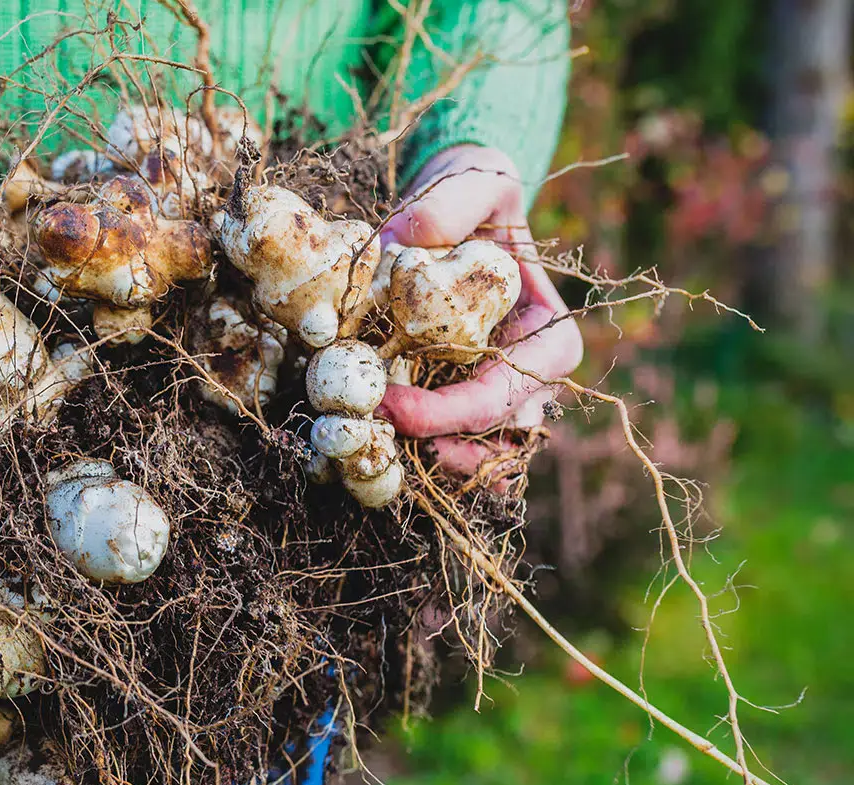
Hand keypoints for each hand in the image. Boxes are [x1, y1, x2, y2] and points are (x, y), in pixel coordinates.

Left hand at [374, 145, 581, 476]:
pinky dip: (415, 452)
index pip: (507, 392)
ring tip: (373, 449)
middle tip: (374, 436)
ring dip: (427, 462)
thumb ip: (444, 207)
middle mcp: (532, 377)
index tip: (390, 405)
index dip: (451, 412)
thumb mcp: (471, 184)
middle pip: (496, 440)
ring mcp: (499, 397)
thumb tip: (396, 243)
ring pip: (479, 458)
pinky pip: (450, 447)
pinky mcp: (463, 403)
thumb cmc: (477, 199)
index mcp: (550, 334)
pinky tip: (372, 440)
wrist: (463, 215)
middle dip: (437, 448)